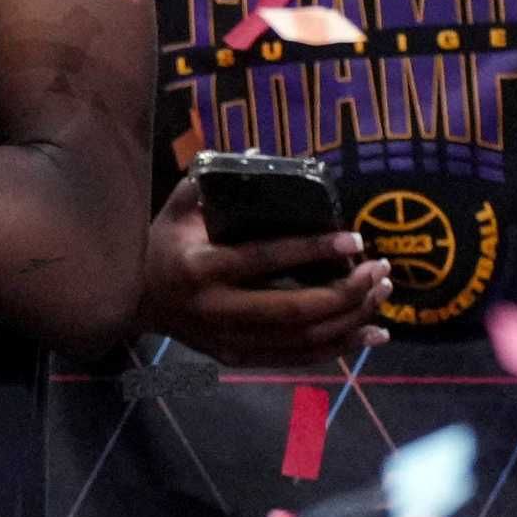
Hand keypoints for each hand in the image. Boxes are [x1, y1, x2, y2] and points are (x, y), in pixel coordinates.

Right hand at [142, 174, 389, 363]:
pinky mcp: (241, 359)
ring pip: (303, 339)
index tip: (355, 240)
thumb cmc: (162, 243)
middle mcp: (217, 310)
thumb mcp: (178, 206)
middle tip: (380, 270)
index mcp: (201, 267)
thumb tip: (264, 157)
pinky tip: (371, 334)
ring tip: (382, 294)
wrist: (135, 299)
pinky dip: (340, 348)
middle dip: (346, 292)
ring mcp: (230, 340)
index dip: (314, 250)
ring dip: (351, 319)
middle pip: (295, 310)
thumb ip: (213, 182)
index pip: (266, 259)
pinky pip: (299, 359)